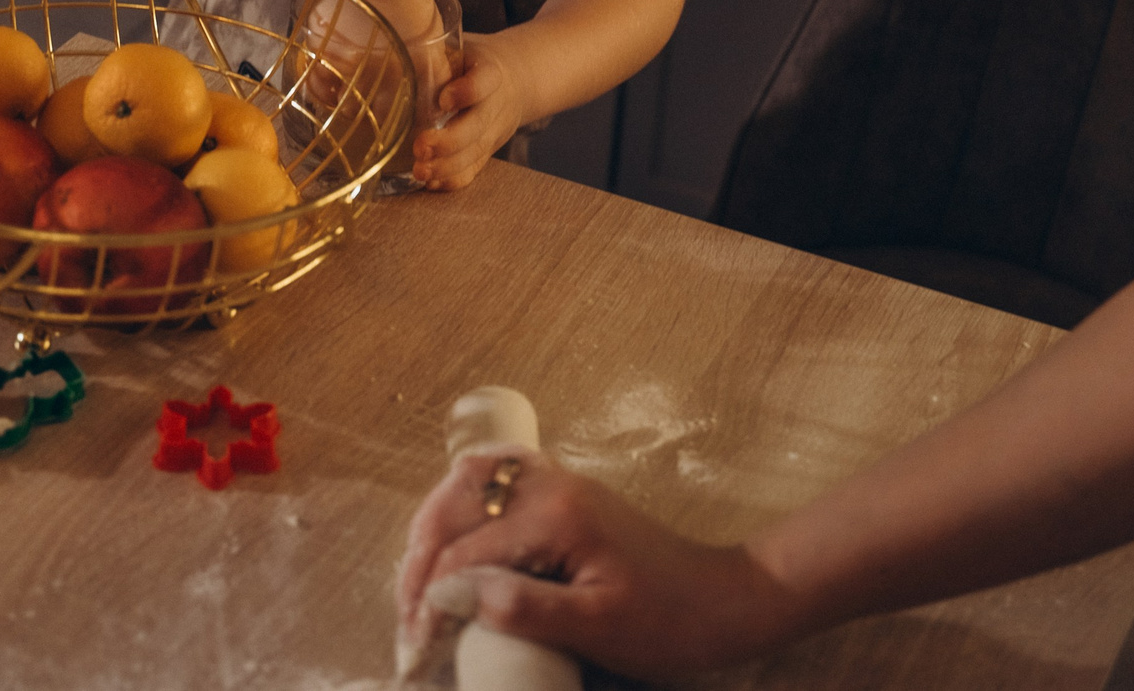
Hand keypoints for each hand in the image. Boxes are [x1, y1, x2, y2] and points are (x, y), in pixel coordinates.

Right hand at [396, 449, 792, 677]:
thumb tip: (451, 594)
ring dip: (434, 529)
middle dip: (419, 561)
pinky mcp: (566, 494)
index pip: (465, 553)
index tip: (414, 653)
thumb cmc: (667, 621)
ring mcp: (559, 483)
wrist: (726, 600)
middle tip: (408, 621)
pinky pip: (497, 480)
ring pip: (470, 483)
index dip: (429, 604)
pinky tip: (453, 538)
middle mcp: (552, 485)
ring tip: (418, 586)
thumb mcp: (596, 626)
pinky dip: (463, 505)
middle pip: (455, 505)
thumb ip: (521, 607)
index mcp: (555, 516)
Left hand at [412, 32, 532, 189]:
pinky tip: (432, 182)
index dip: (467, 92)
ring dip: (447, 166)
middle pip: (477, 126)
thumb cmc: (471, 62)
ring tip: (420, 170)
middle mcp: (496, 103)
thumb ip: (429, 57)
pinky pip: (475, 168)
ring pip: (475, 152)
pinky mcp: (489, 150)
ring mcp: (494, 130)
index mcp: (490, 70)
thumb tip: (370, 59)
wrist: (517, 78)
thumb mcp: (457, 49)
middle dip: (448, 141)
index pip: (484, 81)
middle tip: (420, 146)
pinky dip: (454, 179)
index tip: (444, 100)